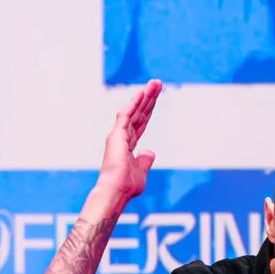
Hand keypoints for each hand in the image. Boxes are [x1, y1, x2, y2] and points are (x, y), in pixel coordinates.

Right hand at [98, 79, 162, 202]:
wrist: (117, 190)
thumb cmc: (127, 185)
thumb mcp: (141, 171)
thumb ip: (145, 160)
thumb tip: (150, 151)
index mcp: (129, 145)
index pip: (141, 122)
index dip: (149, 109)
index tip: (156, 97)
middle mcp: (123, 137)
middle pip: (140, 113)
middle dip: (149, 98)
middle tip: (158, 83)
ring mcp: (119, 135)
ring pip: (135, 111)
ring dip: (145, 96)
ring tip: (155, 83)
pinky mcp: (117, 135)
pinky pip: (126, 115)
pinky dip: (134, 103)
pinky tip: (142, 93)